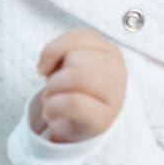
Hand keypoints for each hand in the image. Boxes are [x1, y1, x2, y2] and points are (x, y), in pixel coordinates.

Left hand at [31, 28, 127, 142]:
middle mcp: (118, 71)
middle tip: (53, 89)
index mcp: (111, 53)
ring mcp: (115, 95)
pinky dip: (53, 107)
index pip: (81, 37)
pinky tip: (53, 113)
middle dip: (54, 75)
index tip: (45, 66)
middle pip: (76, 58)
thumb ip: (62, 51)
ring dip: (52, 90)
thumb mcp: (69, 63)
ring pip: (76, 77)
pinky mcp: (104, 119)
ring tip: (53, 100)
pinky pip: (73, 102)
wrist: (77, 127)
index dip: (54, 49)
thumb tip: (45, 64)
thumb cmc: (73, 92)